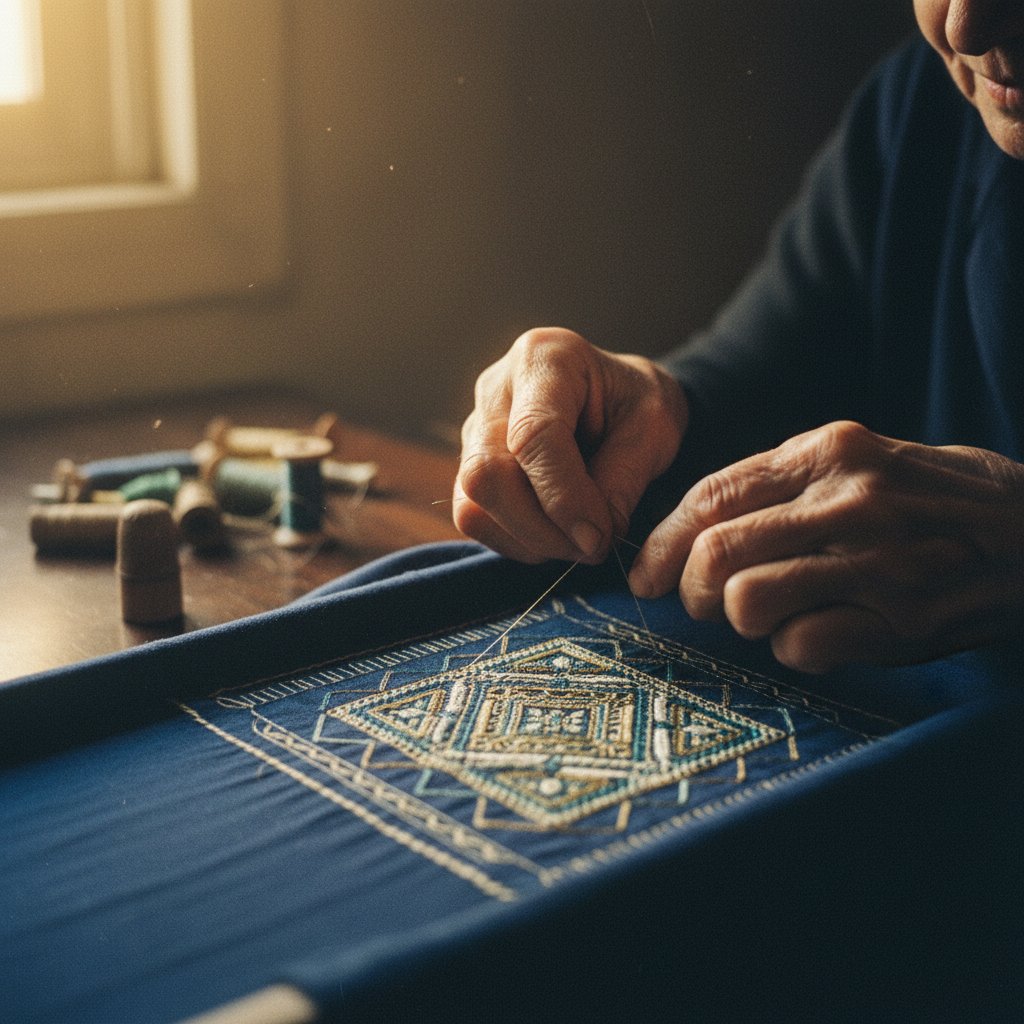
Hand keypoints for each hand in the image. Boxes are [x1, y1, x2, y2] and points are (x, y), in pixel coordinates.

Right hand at [454, 328, 687, 563]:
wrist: (619, 399)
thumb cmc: (636, 403)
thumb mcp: (655, 427)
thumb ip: (624, 478)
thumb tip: (590, 537)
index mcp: (545, 358)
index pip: (534, 435)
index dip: (563, 497)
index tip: (598, 537)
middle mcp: (496, 389)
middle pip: (487, 473)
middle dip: (541, 528)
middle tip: (592, 547)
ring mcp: (474, 428)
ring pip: (473, 502)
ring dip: (528, 540)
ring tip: (578, 544)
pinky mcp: (469, 465)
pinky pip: (473, 517)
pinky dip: (514, 542)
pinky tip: (554, 538)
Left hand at [629, 421, 1023, 671]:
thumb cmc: (933, 499)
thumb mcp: (860, 462)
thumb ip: (781, 485)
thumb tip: (693, 529)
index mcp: (828, 451)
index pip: (710, 495)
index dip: (663, 541)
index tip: (646, 573)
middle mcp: (847, 499)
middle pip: (715, 550)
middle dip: (690, 588)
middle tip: (702, 602)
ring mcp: (876, 560)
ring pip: (746, 599)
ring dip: (740, 618)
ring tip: (767, 615)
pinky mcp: (901, 620)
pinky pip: (800, 647)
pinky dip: (795, 649)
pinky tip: (821, 635)